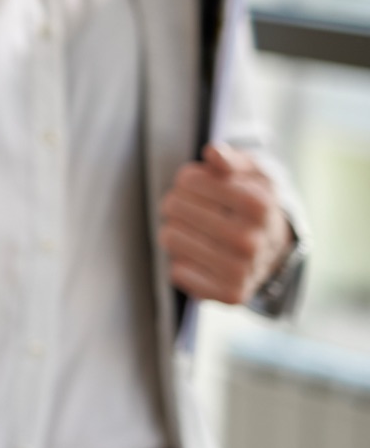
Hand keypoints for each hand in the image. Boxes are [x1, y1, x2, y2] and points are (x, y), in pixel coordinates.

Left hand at [157, 143, 292, 304]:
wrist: (277, 248)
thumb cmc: (256, 202)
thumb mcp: (252, 172)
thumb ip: (231, 160)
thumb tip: (213, 153)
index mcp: (259, 205)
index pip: (189, 181)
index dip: (186, 179)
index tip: (196, 183)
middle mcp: (252, 240)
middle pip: (173, 207)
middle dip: (176, 201)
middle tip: (190, 207)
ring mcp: (242, 270)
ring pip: (170, 237)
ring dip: (175, 229)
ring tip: (195, 230)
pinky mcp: (231, 294)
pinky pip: (178, 271)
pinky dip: (182, 261)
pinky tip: (201, 255)